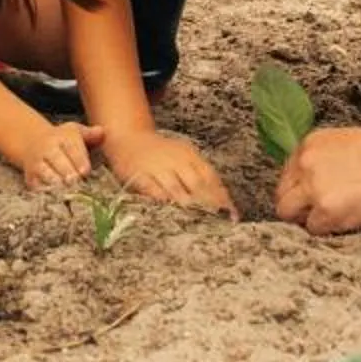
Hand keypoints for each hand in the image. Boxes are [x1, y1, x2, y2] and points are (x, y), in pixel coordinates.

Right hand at [5, 121, 102, 191]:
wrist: (31, 143)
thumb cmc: (60, 140)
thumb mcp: (73, 131)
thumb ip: (89, 134)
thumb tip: (102, 132)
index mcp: (60, 138)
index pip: (71, 148)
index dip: (79, 160)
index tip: (85, 171)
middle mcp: (47, 150)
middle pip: (58, 162)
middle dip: (68, 174)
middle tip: (77, 183)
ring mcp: (37, 165)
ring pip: (46, 175)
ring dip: (58, 185)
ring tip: (68, 194)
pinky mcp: (31, 178)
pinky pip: (38, 187)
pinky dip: (47, 194)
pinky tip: (58, 200)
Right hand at [105, 128, 235, 213]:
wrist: (128, 138)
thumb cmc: (161, 154)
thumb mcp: (183, 158)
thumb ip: (200, 177)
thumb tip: (223, 203)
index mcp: (190, 155)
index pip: (211, 177)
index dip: (222, 197)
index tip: (231, 215)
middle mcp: (176, 159)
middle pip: (197, 184)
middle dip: (209, 205)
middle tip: (219, 223)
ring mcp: (157, 167)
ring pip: (176, 189)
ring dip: (189, 206)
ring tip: (199, 223)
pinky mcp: (138, 175)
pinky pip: (153, 191)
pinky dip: (163, 202)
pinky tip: (171, 214)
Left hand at [274, 127, 360, 235]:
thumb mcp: (345, 144)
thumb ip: (323, 160)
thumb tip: (313, 181)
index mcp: (309, 144)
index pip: (287, 174)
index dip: (298, 188)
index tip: (310, 196)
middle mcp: (305, 164)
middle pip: (282, 195)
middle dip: (296, 206)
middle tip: (315, 212)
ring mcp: (313, 188)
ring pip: (290, 214)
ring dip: (308, 219)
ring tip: (330, 218)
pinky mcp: (326, 211)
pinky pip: (313, 228)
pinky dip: (327, 229)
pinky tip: (344, 221)